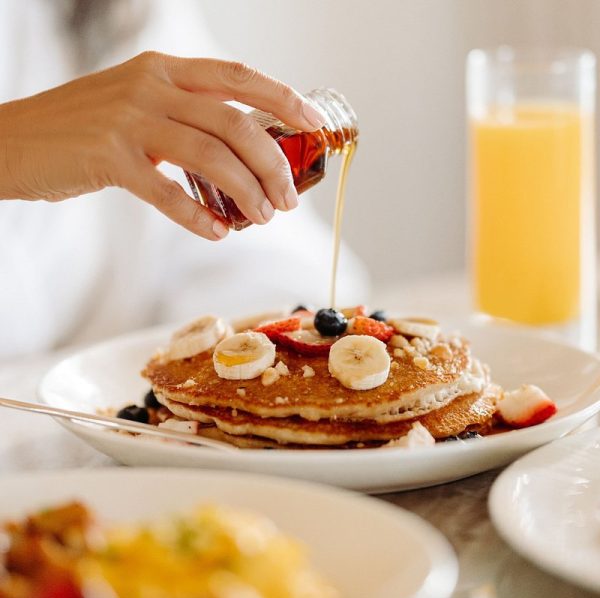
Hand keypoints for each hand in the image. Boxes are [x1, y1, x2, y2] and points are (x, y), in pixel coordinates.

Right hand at [0, 52, 325, 239]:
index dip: (282, 98)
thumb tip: (242, 156)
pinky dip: (196, 216)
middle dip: (271, 164)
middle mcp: (151, 86)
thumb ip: (186, 120)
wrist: (14, 139)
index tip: (315, 124)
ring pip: (208, 156)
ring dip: (245, 192)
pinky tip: (217, 233)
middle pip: (234, 123)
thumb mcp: (140, 106)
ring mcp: (128, 118)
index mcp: (165, 70)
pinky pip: (165, 191)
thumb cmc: (85, 129)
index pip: (238, 77)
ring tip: (261, 218)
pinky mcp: (108, 156)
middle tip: (287, 199)